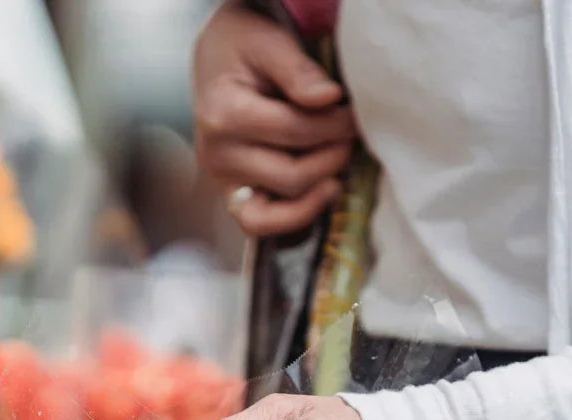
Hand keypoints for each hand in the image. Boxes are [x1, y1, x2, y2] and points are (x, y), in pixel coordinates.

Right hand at [192, 3, 357, 237]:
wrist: (215, 61)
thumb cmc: (241, 47)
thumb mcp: (267, 42)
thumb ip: (297, 69)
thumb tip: (328, 98)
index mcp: (223, 115)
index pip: (296, 132)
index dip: (337, 125)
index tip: (355, 112)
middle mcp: (216, 155)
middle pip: (293, 176)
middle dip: (333, 155)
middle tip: (351, 135)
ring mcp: (221, 180)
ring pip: (282, 206)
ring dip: (319, 187)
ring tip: (337, 162)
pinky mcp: (231, 195)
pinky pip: (260, 225)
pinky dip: (296, 216)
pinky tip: (322, 190)